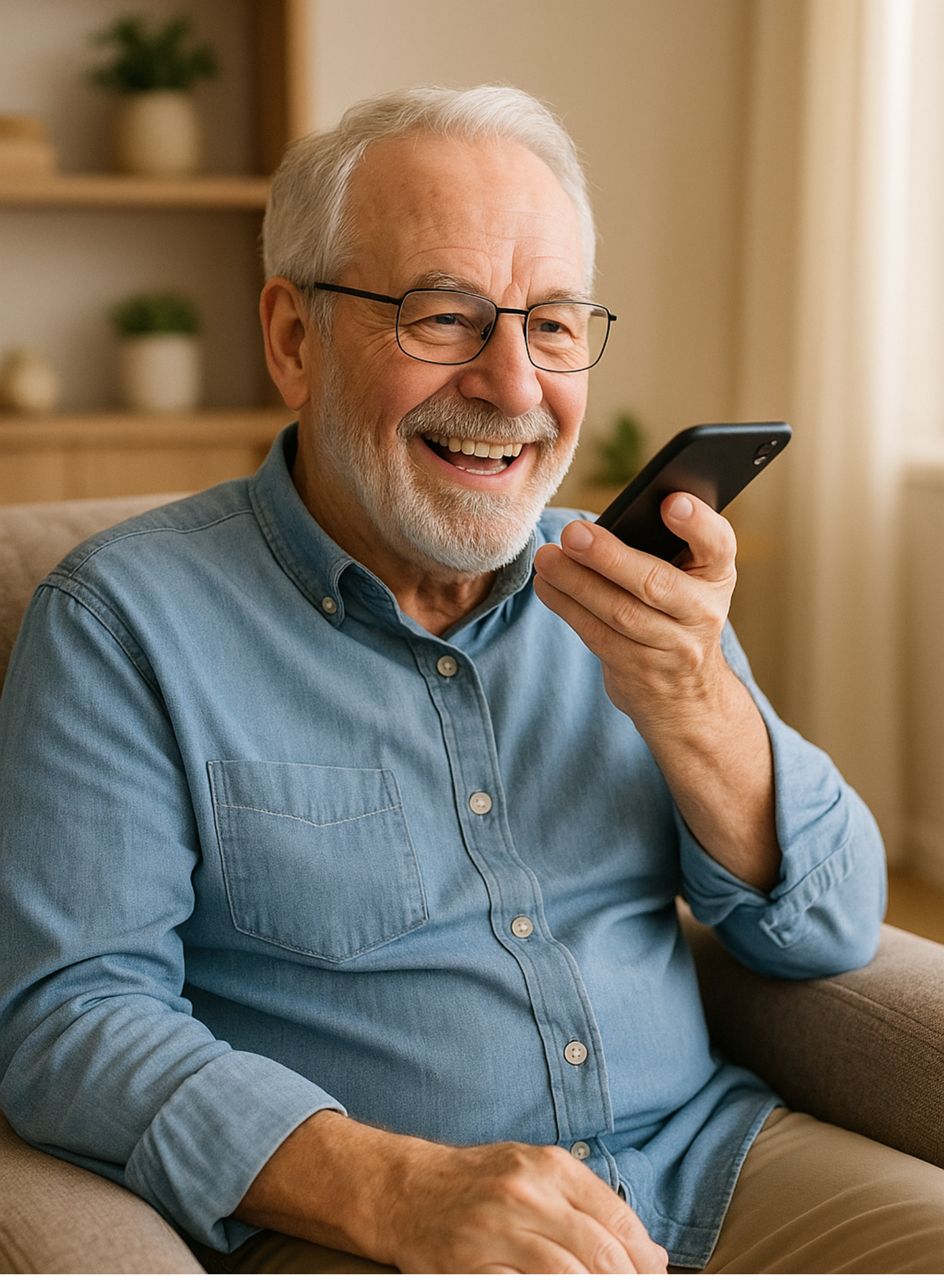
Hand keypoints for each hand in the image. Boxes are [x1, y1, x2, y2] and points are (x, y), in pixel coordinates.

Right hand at [382, 1137, 668, 1273]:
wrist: (408, 1188)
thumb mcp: (537, 1173)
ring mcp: (496, 1229)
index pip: (616, 1220)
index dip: (643, 1258)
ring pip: (567, 1276)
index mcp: (549, 1167)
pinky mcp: (470, 1264)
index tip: (654, 1278)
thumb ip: (592, 1205)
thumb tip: (651, 1252)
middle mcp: (525, 1194)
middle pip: (599, 1252)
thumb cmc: (480, 1181)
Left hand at [532, 494, 736, 734]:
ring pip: (619, 612)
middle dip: (610, 557)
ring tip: (547, 559)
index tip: (671, 502)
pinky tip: (546, 586)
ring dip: (576, 583)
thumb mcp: (689, 580)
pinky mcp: (638, 669)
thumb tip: (601, 522)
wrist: (686, 692)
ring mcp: (673, 647)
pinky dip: (567, 607)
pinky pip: (597, 634)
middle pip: (655, 583)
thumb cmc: (676, 611)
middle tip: (572, 533)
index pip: (718, 545)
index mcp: (717, 575)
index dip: (698, 523)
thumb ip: (663, 548)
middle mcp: (703, 612)